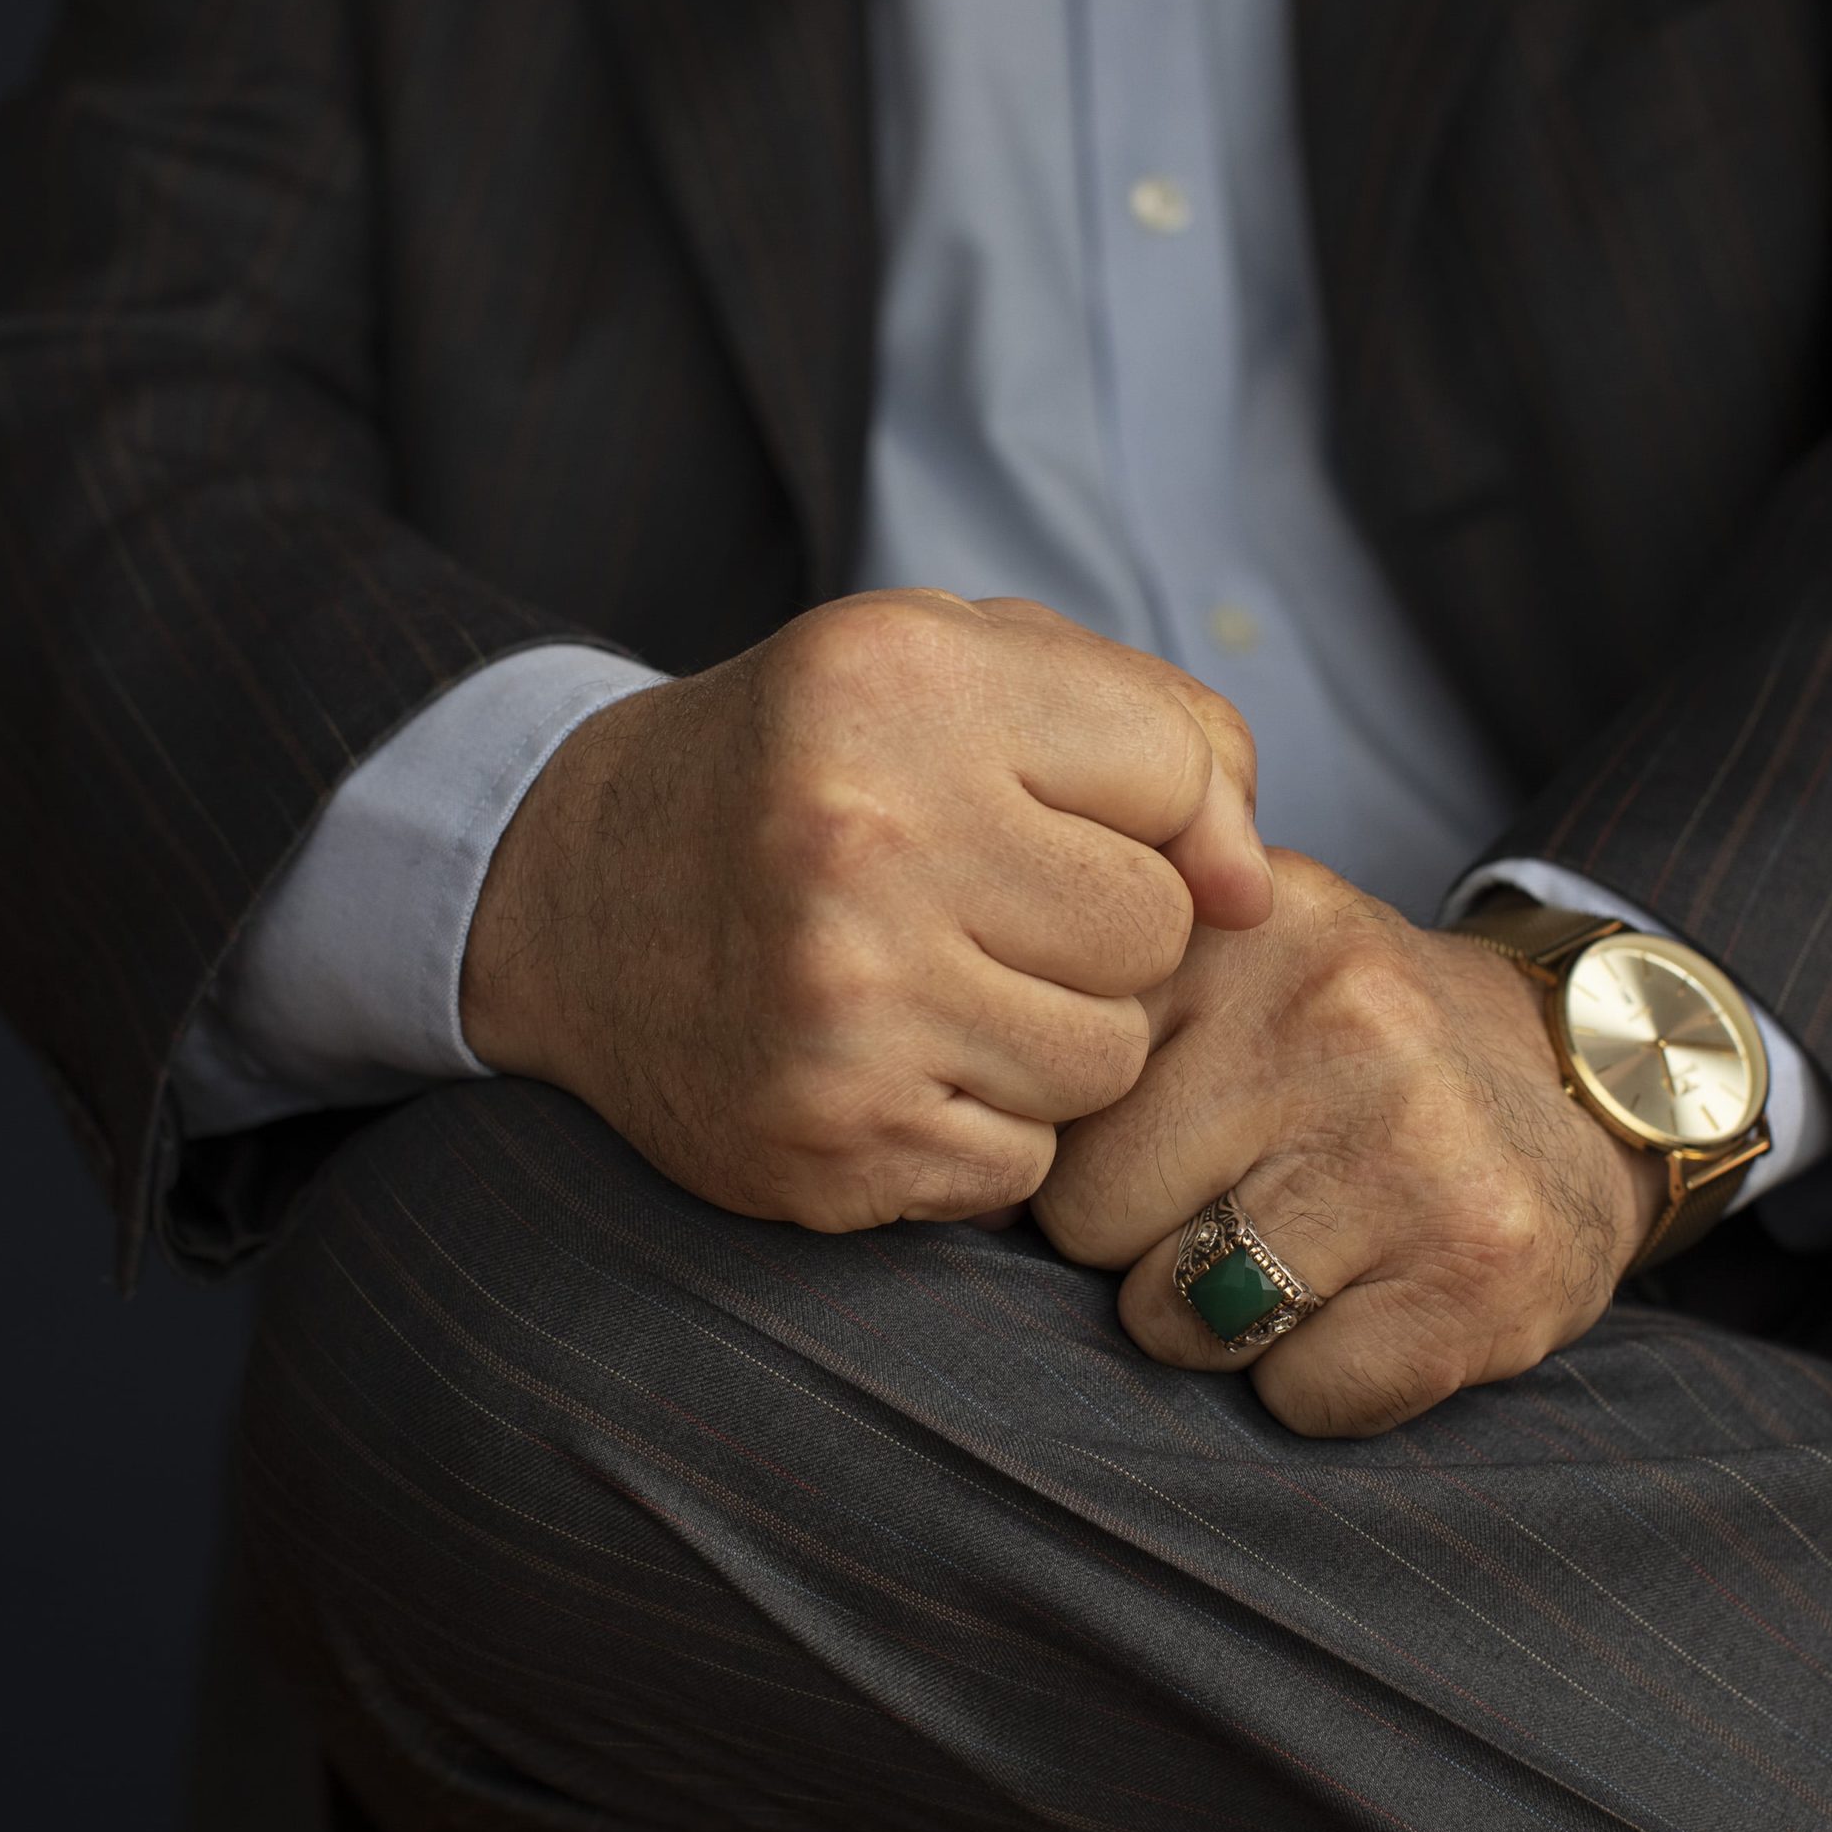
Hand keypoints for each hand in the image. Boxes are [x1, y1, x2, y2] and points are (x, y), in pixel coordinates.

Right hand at [463, 590, 1272, 1230]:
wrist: (578, 895)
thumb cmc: (818, 769)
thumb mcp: (964, 668)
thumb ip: (1157, 729)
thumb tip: (1254, 891)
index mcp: (903, 680)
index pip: (1178, 772)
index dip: (1142, 809)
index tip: (1046, 816)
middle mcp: (863, 834)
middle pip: (1153, 931)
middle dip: (1099, 934)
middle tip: (979, 910)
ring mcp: (841, 1000)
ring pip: (1108, 1061)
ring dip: (1052, 1040)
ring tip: (937, 987)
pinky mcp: (831, 1136)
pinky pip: (1027, 1163)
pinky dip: (985, 1131)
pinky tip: (894, 1065)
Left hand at [1033, 852, 1660, 1437]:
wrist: (1587, 1086)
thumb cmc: (1346, 1051)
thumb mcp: (1225, 965)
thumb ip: (1093, 1008)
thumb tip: (936, 1143)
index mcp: (1242, 931)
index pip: (1042, 1100)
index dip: (1074, 1149)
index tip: (1145, 1141)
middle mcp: (1335, 1013)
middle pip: (1087, 1218)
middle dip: (1136, 1241)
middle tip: (1234, 1198)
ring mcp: (1416, 1143)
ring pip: (1179, 1321)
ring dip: (1219, 1323)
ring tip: (1299, 1247)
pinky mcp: (1482, 1269)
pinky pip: (1301, 1398)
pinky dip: (1320, 1386)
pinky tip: (1374, 1303)